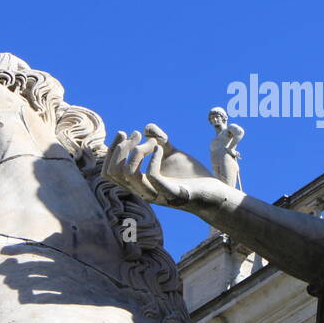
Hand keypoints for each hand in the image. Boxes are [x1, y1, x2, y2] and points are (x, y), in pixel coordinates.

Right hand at [102, 124, 226, 209]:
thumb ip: (159, 141)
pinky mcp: (173, 194)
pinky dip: (153, 158)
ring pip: (130, 174)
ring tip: (153, 141)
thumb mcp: (172, 154)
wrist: (214, 192)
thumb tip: (147, 128)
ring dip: (137, 152)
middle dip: (120, 149)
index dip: (111, 152)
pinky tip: (161, 148)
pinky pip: (152, 176)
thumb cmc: (191, 175)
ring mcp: (157, 194)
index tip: (124, 133)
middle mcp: (144, 191)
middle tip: (137, 134)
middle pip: (114, 173)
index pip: (109, 172)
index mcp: (139, 184)